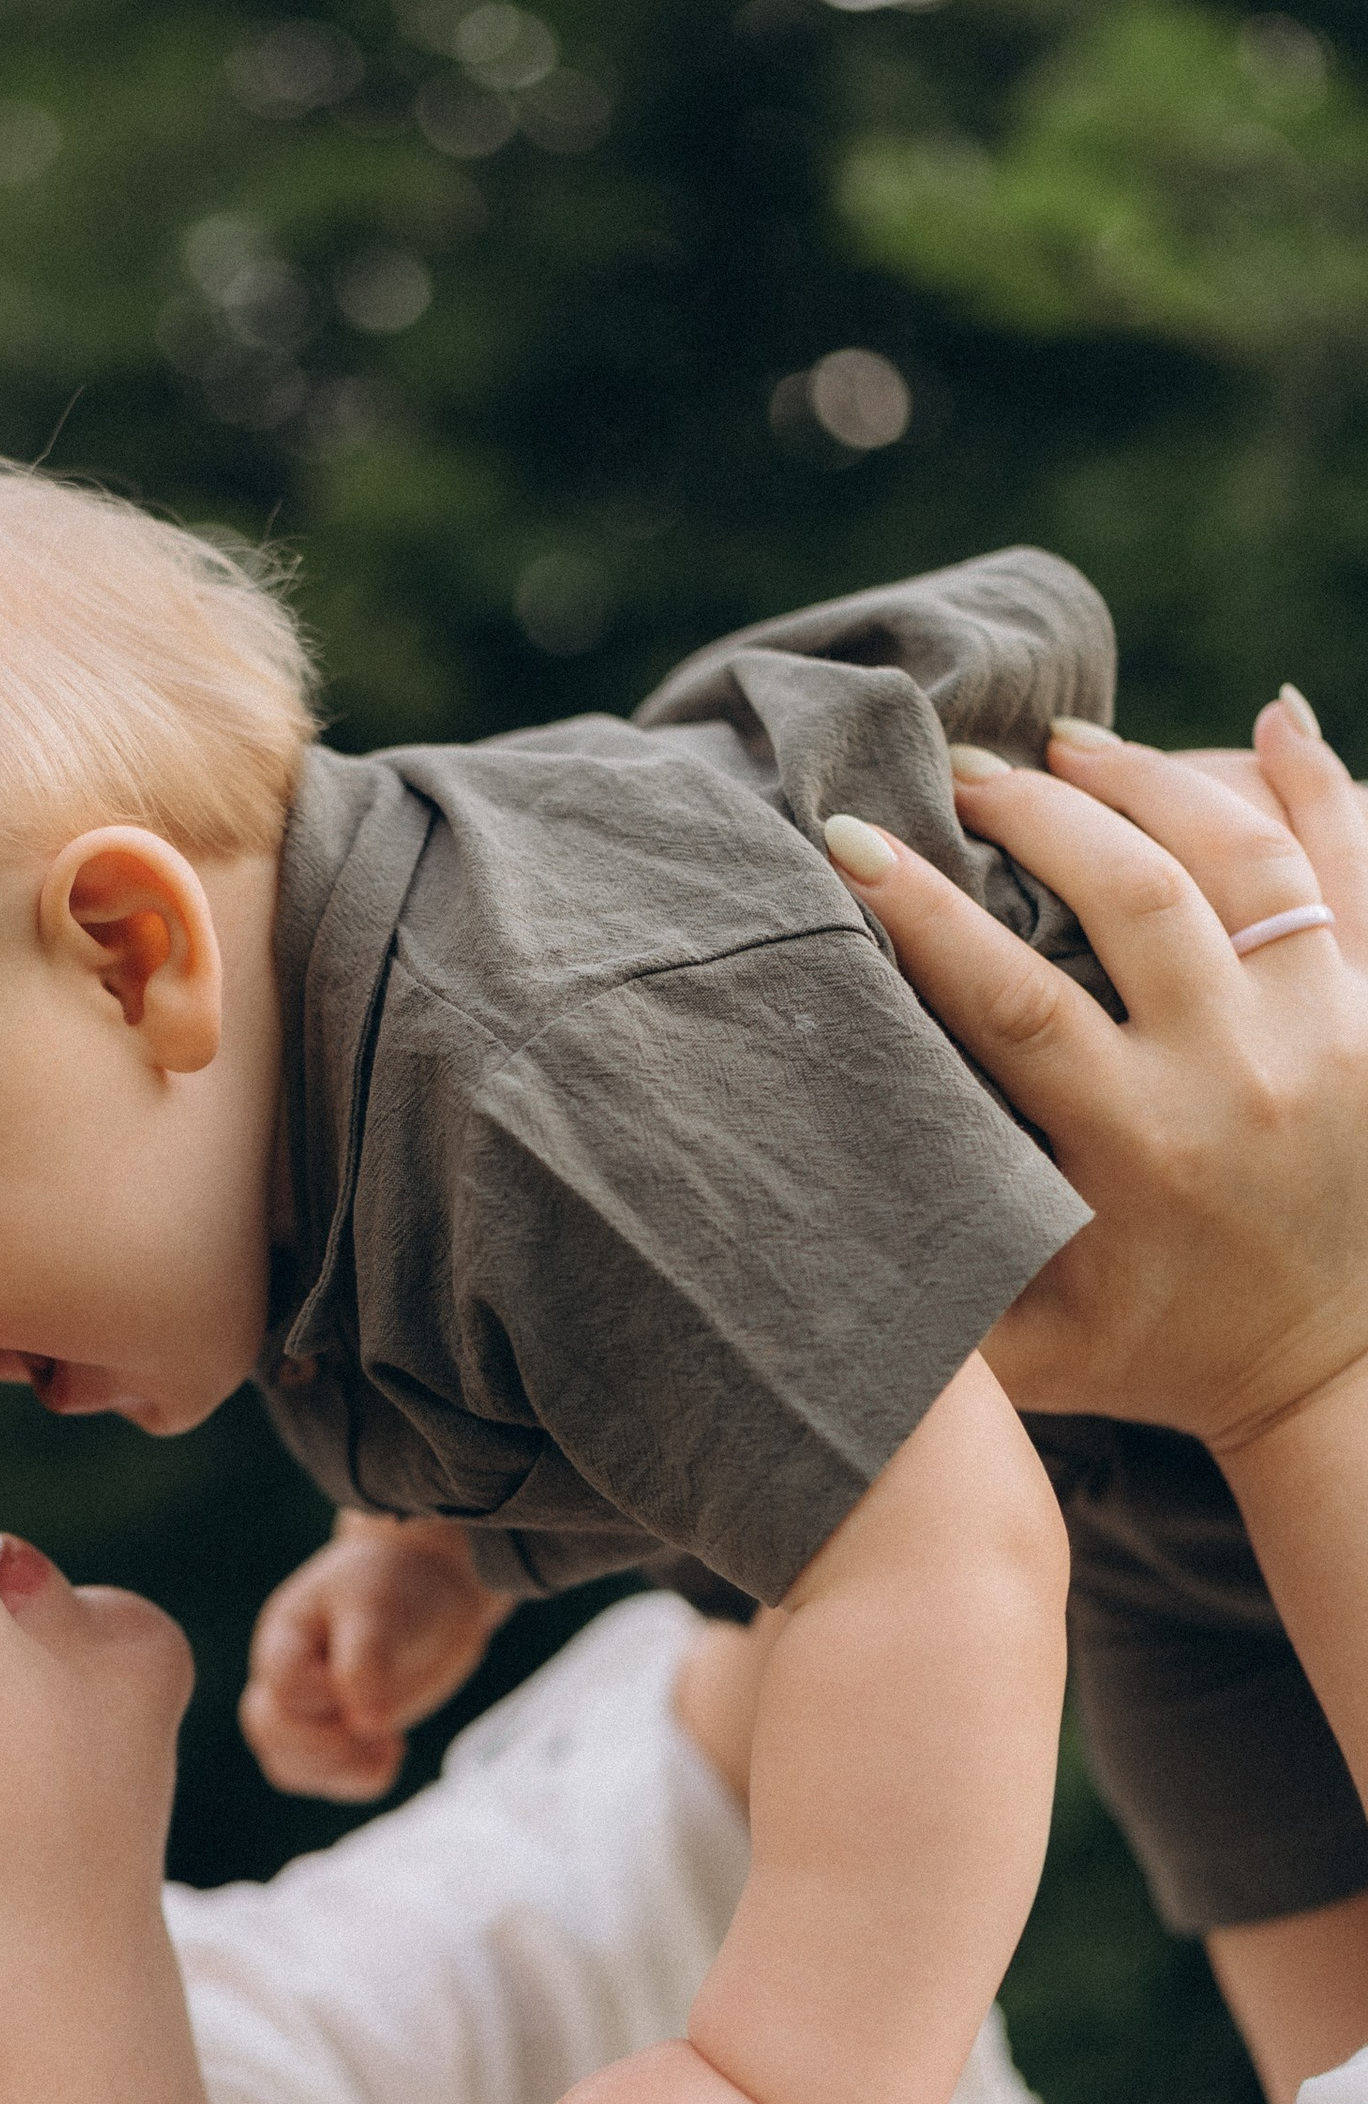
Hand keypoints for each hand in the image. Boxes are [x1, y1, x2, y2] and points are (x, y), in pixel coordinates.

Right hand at [239, 1512, 512, 1798]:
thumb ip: (366, 1661)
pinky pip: (322, 1779)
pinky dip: (356, 1780)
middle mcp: (287, 1676)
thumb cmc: (397, 1584)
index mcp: (286, 1636)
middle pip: (268, 1729)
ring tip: (387, 1742)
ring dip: (338, 1768)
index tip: (370, 1679)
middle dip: (325, 1743)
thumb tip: (365, 1725)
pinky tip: (393, 1749)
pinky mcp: (338, 1732)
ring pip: (286, 1763)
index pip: (282, 1686)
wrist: (431, 1585)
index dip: (325, 1695)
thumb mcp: (379, 1608)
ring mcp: (309, 1708)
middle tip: (379, 1728)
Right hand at [834, 695, 1367, 1453]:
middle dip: (1034, 812)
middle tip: (963, 770)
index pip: (1011, 998)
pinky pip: (1360, 866)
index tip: (849, 838)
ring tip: (1072, 742)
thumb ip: (928, 1280)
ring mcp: (1334, 1031)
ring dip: (1153, 778)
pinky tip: (1273, 719)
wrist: (1342, 1383)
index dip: (922, 908)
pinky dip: (1321, 783)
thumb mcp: (1031, 1351)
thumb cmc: (1160, 1361)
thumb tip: (793, 1206)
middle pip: (1133, 890)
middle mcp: (1242, 1074)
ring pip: (1245, 856)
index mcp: (1138, 1147)